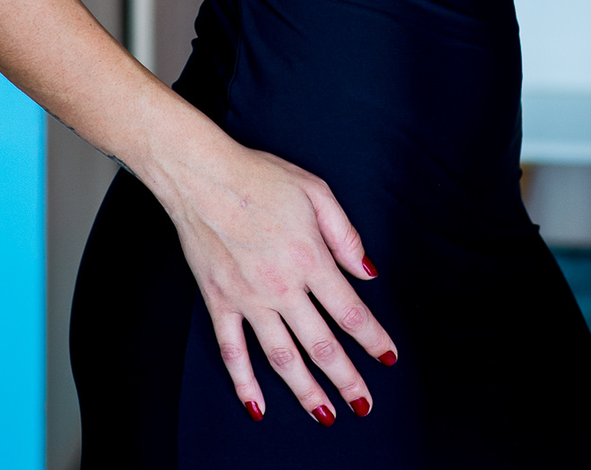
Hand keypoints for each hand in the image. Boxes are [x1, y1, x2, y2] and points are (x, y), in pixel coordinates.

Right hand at [164, 138, 396, 424]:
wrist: (202, 175)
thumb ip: (345, 234)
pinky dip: (245, 383)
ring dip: (306, 392)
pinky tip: (258, 407)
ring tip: (325, 415)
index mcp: (310, 258)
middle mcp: (282, 287)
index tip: (388, 357)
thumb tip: (367, 272)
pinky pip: (233, 352)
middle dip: (347, 379)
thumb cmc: (260, 176)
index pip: (350, 312)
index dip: (373, 338)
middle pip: (322, 345)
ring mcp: (248, 299)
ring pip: (283, 358)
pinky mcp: (220, 302)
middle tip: (364, 405)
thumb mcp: (315, 190)